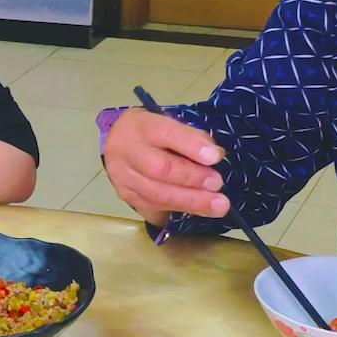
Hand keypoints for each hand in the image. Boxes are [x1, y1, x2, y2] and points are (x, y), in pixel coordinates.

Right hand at [100, 110, 228, 225]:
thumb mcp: (169, 123)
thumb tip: (215, 156)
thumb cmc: (152, 133)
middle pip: (160, 169)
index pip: (165, 134)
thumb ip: (191, 137)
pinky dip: (179, 211)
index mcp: (141, 126)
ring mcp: (124, 178)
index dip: (191, 146)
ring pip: (157, 194)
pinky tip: (199, 213)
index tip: (215, 157)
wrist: (119, 144)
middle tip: (217, 184)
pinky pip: (154, 209)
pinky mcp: (127, 197)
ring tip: (218, 206)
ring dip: (191, 201)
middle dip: (193, 178)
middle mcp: (127, 152)